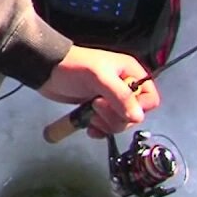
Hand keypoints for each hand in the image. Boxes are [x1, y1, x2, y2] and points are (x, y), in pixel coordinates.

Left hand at [37, 45, 159, 138]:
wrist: (46, 70)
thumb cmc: (73, 66)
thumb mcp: (98, 77)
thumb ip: (119, 96)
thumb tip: (137, 117)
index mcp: (130, 73)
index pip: (149, 98)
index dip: (138, 107)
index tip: (120, 107)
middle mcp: (124, 87)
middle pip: (134, 115)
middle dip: (115, 117)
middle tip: (96, 106)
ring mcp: (110, 100)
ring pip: (120, 123)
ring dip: (105, 124)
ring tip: (89, 112)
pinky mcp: (97, 110)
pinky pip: (107, 127)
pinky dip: (99, 130)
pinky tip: (89, 126)